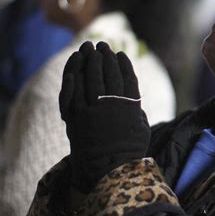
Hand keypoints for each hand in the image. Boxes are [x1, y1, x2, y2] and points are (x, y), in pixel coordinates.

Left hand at [59, 41, 149, 192]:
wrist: (106, 169)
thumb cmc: (129, 150)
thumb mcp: (142, 127)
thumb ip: (138, 109)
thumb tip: (133, 98)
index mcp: (130, 106)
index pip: (126, 77)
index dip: (123, 64)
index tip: (120, 55)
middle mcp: (111, 103)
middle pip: (108, 72)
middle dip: (106, 56)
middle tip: (103, 46)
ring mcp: (91, 108)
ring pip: (90, 76)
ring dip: (91, 59)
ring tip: (90, 48)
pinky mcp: (74, 114)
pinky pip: (72, 87)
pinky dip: (73, 71)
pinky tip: (76, 61)